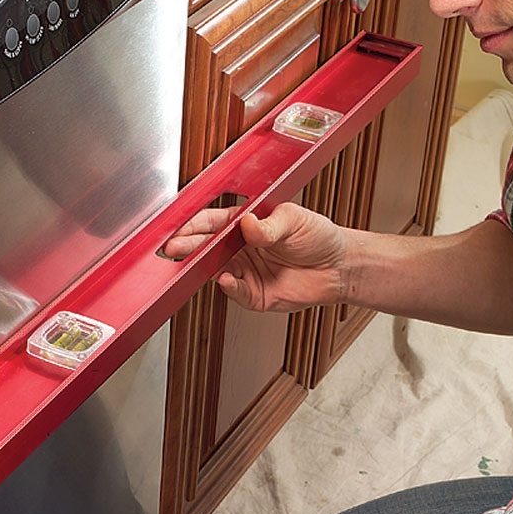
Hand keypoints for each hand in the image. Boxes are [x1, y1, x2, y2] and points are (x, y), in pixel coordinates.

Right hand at [162, 202, 349, 312]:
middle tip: (173, 250)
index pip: (212, 222)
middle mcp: (241, 248)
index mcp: (245, 223)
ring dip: (202, 268)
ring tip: (191, 264)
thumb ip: (268, 225)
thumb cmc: (318, 236)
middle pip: (207, 247)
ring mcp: (246, 271)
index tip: (180, 230)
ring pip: (215, 270)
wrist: (339, 267)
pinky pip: (236, 292)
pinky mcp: (255, 294)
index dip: (194, 226)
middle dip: (188, 247)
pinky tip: (226, 280)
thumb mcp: (294, 220)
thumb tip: (248, 225)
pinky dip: (230, 287)